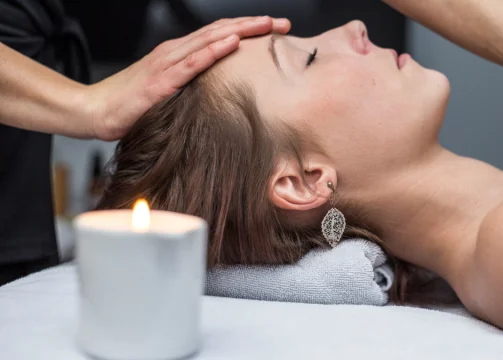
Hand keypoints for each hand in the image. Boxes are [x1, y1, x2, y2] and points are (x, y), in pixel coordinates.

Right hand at [87, 16, 290, 140]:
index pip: (220, 35)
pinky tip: (230, 45)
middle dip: (254, 26)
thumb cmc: (132, 103)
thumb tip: (222, 92)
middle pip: (220, 32)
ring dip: (239, 32)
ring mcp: (167, 64)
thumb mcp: (169, 90)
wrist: (96, 110)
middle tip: (283, 23)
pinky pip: (190, 65)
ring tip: (265, 26)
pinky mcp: (159, 81)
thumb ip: (192, 86)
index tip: (276, 29)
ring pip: (209, 41)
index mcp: (180, 54)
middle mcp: (176, 52)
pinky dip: (212, 53)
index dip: (249, 30)